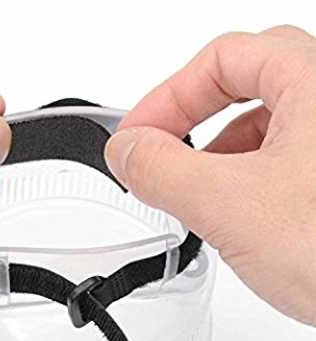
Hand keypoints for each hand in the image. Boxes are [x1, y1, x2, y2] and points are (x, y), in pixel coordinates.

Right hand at [105, 25, 315, 325]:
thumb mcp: (231, 206)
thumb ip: (163, 170)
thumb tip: (125, 150)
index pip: (222, 60)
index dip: (166, 97)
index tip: (134, 139)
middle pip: (245, 84)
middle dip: (192, 120)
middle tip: (159, 153)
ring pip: (265, 126)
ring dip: (217, 153)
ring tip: (192, 193)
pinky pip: (281, 161)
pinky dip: (244, 179)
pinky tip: (235, 214)